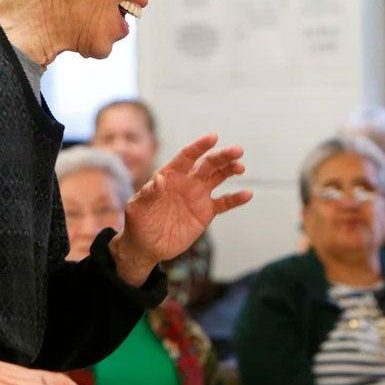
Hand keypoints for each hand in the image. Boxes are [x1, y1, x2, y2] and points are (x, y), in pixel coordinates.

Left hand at [111, 134, 252, 285]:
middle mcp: (187, 181)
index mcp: (170, 175)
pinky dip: (236, 199)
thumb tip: (158, 179)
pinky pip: (224, 203)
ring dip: (230, 169)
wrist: (146, 246)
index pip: (187, 156)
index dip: (199, 146)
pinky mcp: (206, 212)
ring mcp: (198, 196)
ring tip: (240, 166)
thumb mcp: (137, 208)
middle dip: (222, 156)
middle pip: (208, 164)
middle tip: (237, 151)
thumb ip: (147, 193)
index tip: (213, 138)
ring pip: (218, 177)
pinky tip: (247, 194)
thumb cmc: (138, 223)